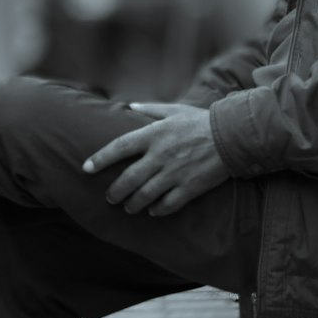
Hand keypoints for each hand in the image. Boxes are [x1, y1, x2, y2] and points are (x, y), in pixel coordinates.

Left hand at [83, 103, 229, 215]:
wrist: (231, 137)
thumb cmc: (200, 121)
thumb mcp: (175, 110)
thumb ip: (150, 109)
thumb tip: (129, 106)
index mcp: (154, 134)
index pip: (119, 147)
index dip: (100, 159)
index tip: (86, 168)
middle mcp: (160, 155)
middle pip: (128, 179)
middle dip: (115, 192)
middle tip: (110, 197)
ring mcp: (174, 173)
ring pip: (144, 196)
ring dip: (132, 204)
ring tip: (129, 207)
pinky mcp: (189, 188)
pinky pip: (166, 205)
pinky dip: (156, 210)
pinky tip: (153, 210)